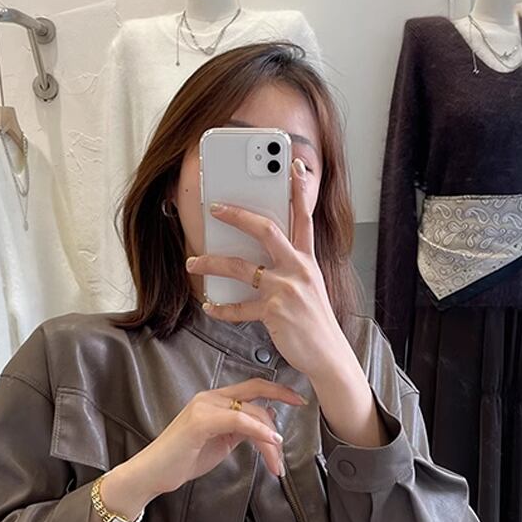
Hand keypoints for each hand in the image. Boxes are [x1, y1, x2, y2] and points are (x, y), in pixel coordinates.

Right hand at [138, 377, 307, 493]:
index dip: (278, 391)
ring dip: (269, 440)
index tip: (298, 399)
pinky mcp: (200, 421)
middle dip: (278, 418)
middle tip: (286, 449)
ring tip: (275, 462)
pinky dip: (259, 431)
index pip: (252, 388)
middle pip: (256, 397)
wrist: (152, 473)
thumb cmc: (182, 459)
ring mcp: (204, 407)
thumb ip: (240, 430)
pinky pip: (239, 420)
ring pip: (251, 414)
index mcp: (214, 401)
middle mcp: (209, 398)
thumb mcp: (220, 442)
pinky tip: (270, 443)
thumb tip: (264, 424)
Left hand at [185, 157, 346, 377]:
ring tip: (193, 263)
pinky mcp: (273, 312)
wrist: (328, 355)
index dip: (299, 190)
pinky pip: (238, 307)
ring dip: (211, 262)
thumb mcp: (309, 288)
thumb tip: (259, 259)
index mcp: (308, 260)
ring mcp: (286, 289)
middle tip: (215, 208)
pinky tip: (209, 306)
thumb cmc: (315, 323)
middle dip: (238, 215)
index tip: (293, 166)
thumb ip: (290, 269)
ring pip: (241, 267)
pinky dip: (220, 308)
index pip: (304, 217)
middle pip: (266, 229)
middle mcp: (298, 269)